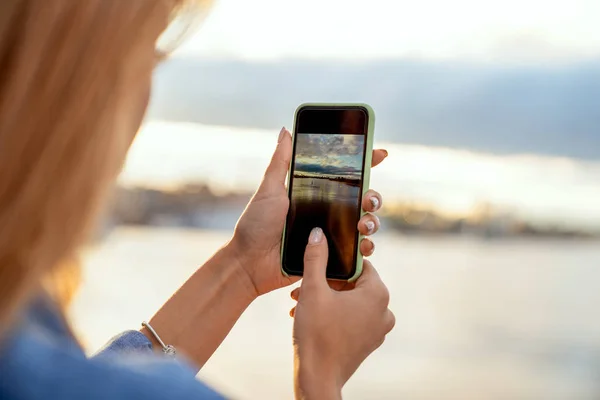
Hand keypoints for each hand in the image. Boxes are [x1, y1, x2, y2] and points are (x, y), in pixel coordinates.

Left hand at [230, 127, 387, 295]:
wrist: (249, 263)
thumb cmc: (255, 226)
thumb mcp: (269, 190)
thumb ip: (280, 162)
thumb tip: (286, 130)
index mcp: (315, 193)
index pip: (345, 174)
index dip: (366, 162)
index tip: (379, 153)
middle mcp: (327, 212)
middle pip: (363, 199)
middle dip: (374, 197)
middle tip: (368, 199)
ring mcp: (331, 234)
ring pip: (365, 223)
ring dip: (372, 222)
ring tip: (362, 224)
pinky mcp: (331, 257)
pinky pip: (357, 251)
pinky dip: (366, 247)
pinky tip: (363, 245)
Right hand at [292, 228, 394, 398]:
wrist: (317, 378)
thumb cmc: (316, 332)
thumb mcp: (313, 289)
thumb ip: (316, 258)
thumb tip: (318, 233)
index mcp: (377, 293)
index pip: (358, 264)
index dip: (334, 264)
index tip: (316, 269)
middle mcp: (385, 310)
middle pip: (353, 283)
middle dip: (326, 284)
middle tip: (301, 289)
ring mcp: (379, 328)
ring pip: (351, 302)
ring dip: (327, 299)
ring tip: (301, 304)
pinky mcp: (370, 342)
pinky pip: (353, 319)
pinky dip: (334, 315)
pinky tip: (311, 317)